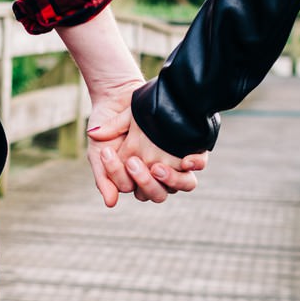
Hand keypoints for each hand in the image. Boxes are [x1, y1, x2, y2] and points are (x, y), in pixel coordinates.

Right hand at [85, 83, 207, 205]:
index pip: (134, 189)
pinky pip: (199, 164)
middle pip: (158, 193)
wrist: (118, 96)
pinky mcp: (189, 148)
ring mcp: (174, 162)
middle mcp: (156, 174)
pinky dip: (195, 163)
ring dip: (171, 179)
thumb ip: (103, 177)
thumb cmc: (107, 129)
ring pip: (181, 184)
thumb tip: (110, 204)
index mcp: (135, 179)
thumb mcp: (100, 151)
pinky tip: (187, 159)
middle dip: (146, 182)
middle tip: (134, 162)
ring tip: (158, 167)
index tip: (115, 157)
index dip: (123, 177)